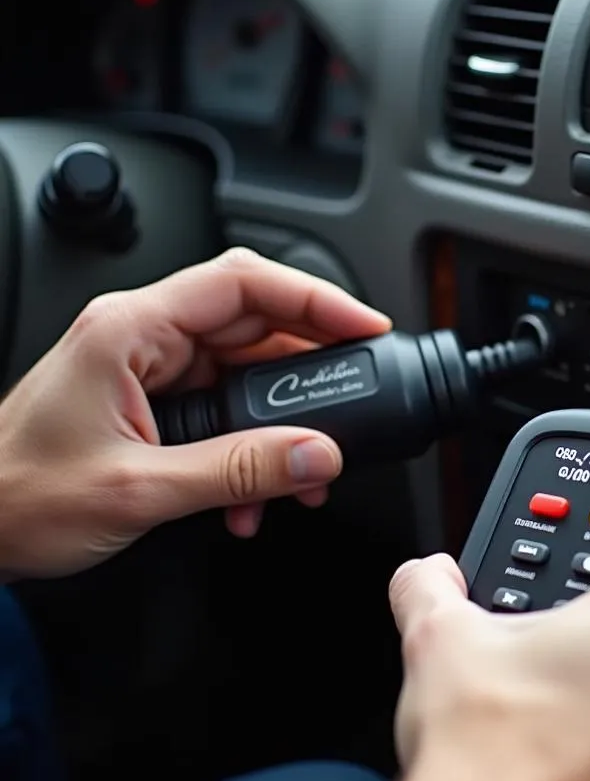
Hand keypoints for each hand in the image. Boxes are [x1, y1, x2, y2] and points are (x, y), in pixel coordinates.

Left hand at [0, 248, 390, 579]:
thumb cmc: (14, 495)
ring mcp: (151, 371)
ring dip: (284, 423)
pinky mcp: (156, 405)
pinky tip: (254, 496)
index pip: (244, 285)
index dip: (315, 298)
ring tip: (304, 472)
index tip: (363, 326)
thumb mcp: (137, 489)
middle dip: (311, 369)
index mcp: (131, 330)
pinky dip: (254, 450)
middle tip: (356, 398)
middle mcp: (144, 339)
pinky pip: (227, 412)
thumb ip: (237, 471)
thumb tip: (315, 455)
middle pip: (255, 325)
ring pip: (247, 375)